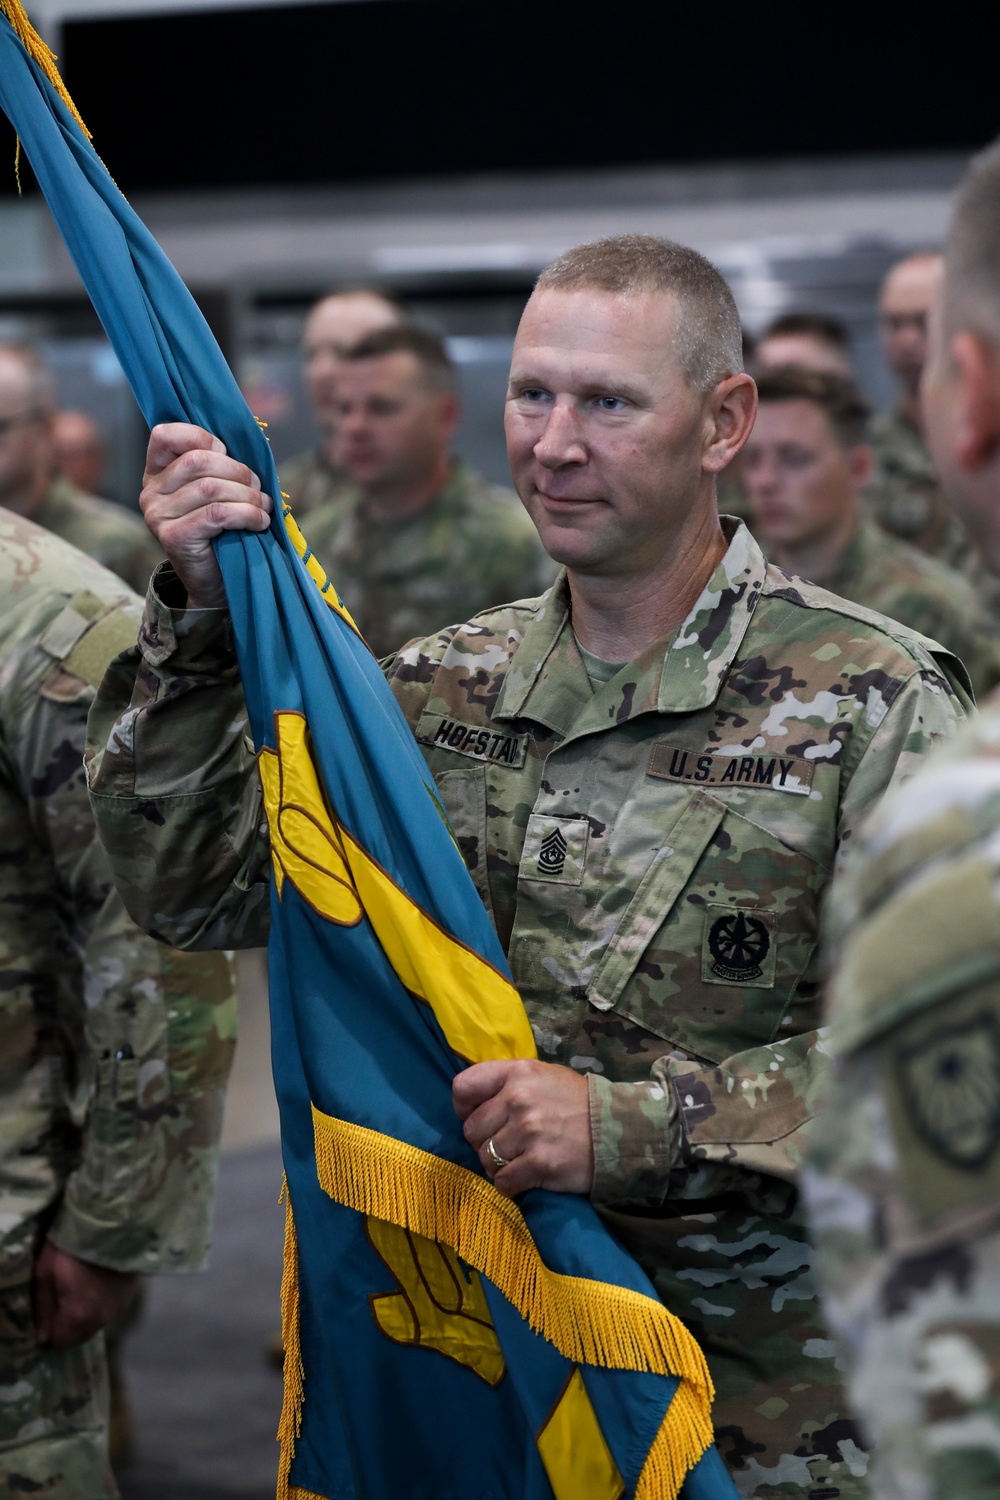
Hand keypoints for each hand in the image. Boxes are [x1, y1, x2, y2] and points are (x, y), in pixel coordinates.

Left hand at [33, 1240, 138, 1349]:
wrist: (110, 1223)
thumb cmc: (71, 1246)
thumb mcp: (45, 1273)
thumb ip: (42, 1308)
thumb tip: (42, 1338)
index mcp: (78, 1316)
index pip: (60, 1342)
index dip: (51, 1330)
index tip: (49, 1311)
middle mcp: (101, 1319)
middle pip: (79, 1336)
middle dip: (69, 1325)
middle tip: (63, 1298)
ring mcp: (118, 1308)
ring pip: (96, 1324)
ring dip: (86, 1315)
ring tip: (82, 1288)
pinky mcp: (130, 1295)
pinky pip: (110, 1310)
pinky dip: (101, 1304)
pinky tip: (99, 1283)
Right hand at [140, 422, 272, 607]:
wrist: (215, 584)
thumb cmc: (222, 533)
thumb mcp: (217, 493)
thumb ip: (219, 467)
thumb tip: (246, 447)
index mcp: (156, 473)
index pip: (165, 435)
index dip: (200, 437)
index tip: (225, 452)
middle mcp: (150, 492)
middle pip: (198, 460)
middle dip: (238, 471)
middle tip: (259, 489)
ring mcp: (158, 515)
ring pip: (212, 487)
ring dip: (249, 496)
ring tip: (264, 508)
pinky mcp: (174, 537)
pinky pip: (218, 513)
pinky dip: (248, 514)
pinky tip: (260, 523)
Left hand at [453, 1058, 593, 1196]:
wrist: (618, 1128)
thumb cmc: (575, 1102)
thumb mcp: (542, 1076)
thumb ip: (507, 1083)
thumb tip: (472, 1102)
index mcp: (517, 1072)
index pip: (463, 1087)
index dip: (463, 1107)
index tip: (476, 1117)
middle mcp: (518, 1098)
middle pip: (471, 1130)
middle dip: (484, 1141)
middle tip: (506, 1145)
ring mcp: (528, 1131)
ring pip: (485, 1158)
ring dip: (497, 1165)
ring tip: (518, 1161)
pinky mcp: (538, 1163)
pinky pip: (503, 1181)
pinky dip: (510, 1184)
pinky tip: (525, 1177)